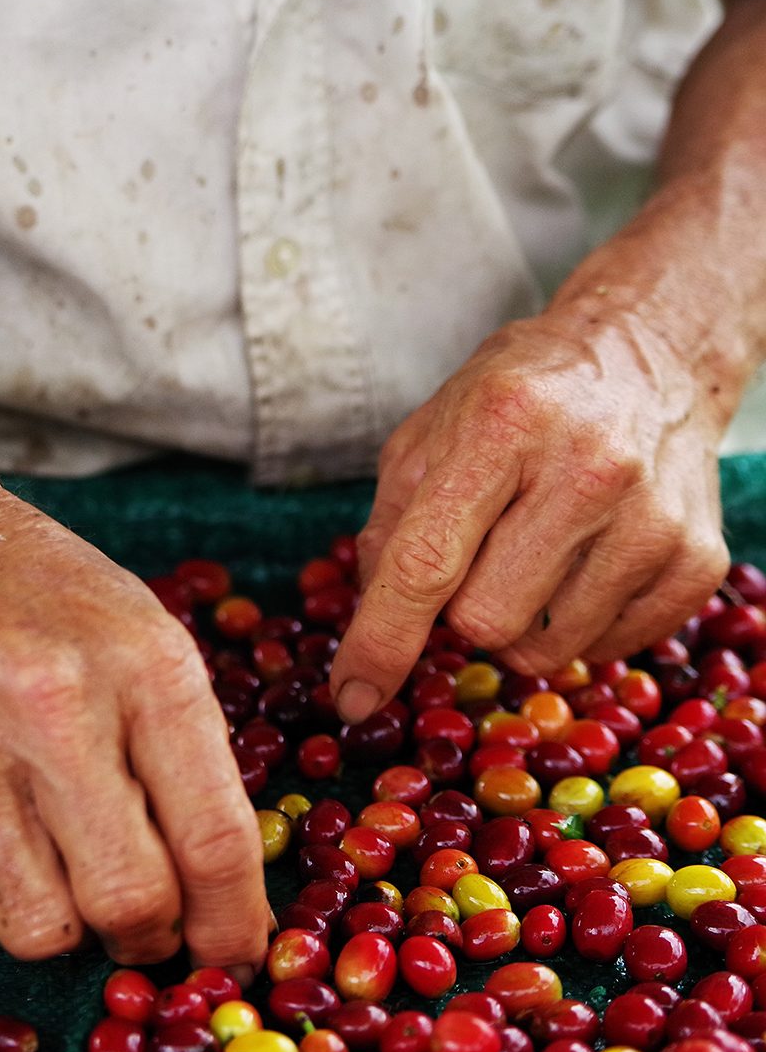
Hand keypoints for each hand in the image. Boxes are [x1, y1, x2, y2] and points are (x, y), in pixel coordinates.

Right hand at [0, 476, 269, 973]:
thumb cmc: (46, 599)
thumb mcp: (147, 639)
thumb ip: (190, 760)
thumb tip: (222, 898)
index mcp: (144, 666)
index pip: (214, 838)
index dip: (234, 922)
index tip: (235, 953)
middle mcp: (52, 707)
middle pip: (129, 903)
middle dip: (149, 937)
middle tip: (144, 922)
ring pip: (39, 931)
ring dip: (63, 921)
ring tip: (55, 857)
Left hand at [330, 289, 730, 721]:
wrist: (645, 356)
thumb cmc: (520, 398)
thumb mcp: (431, 433)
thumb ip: (389, 526)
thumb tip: (372, 624)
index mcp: (502, 426)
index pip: (426, 562)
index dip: (382, 640)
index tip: (353, 695)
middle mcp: (589, 470)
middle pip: (483, 620)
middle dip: (457, 609)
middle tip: (475, 557)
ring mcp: (653, 519)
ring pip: (543, 648)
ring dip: (515, 622)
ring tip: (531, 553)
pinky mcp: (697, 561)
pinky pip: (604, 650)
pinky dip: (572, 628)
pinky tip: (579, 565)